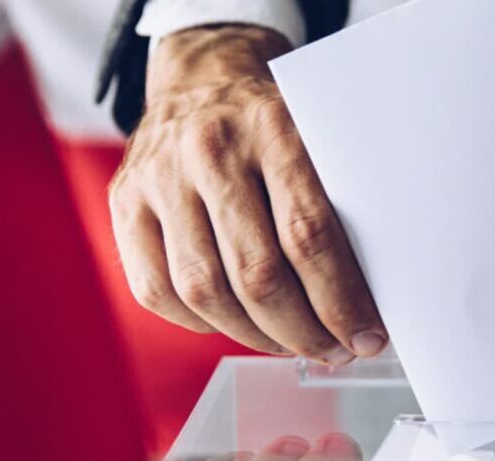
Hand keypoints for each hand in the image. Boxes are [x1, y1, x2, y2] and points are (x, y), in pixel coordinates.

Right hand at [109, 25, 388, 364]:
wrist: (201, 78)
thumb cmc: (273, 123)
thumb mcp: (319, 138)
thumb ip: (343, 205)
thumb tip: (371, 299)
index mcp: (272, 127)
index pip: (308, 234)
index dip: (340, 300)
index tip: (366, 336)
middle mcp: (208, 149)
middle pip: (256, 273)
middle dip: (302, 331)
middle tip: (333, 350)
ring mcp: (158, 177)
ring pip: (204, 291)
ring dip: (255, 336)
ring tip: (290, 343)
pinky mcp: (123, 203)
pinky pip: (158, 291)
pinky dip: (202, 323)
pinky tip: (235, 323)